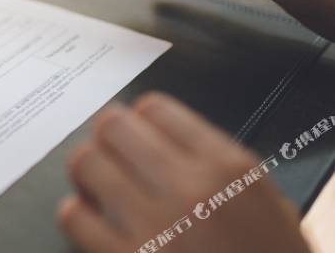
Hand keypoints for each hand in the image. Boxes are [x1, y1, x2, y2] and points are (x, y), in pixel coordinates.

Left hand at [57, 93, 310, 252]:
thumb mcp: (261, 201)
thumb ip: (213, 164)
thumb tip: (159, 140)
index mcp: (226, 168)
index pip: (154, 109)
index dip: (138, 120)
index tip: (135, 133)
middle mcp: (188, 188)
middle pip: (112, 127)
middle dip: (105, 140)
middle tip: (108, 156)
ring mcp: (153, 225)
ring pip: (86, 163)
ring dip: (86, 173)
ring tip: (95, 187)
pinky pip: (73, 217)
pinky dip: (75, 214)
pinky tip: (89, 222)